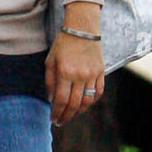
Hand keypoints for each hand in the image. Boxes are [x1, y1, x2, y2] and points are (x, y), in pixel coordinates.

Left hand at [45, 3, 104, 125]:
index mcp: (65, 72)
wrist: (82, 29)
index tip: (53, 119)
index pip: (61, 100)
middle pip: (74, 104)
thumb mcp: (50, 61)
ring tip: (71, 114)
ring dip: (79, 111)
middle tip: (61, 121)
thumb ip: (50, 81)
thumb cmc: (62, 44)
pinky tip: (84, 105)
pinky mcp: (101, 72)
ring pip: (87, 101)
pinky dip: (91, 101)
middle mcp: (79, 75)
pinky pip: (98, 92)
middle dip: (66, 116)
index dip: (57, 112)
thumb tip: (52, 100)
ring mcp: (92, 74)